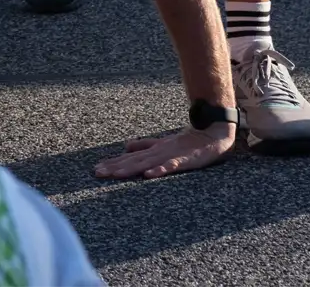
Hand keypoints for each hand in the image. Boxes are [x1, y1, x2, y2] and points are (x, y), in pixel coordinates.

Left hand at [93, 123, 234, 179]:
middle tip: (98, 173)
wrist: (213, 134)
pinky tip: (150, 175)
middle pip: (133, 161)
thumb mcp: (163, 144)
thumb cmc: (188, 142)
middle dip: (115, 167)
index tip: (96, 169)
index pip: (130, 157)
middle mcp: (158, 152)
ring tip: (116, 174)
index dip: (113, 163)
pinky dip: (160, 169)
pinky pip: (171, 166)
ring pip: (147, 163)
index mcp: (153, 150)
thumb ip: (145, 146)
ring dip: (131, 169)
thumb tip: (126, 146)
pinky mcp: (185, 160)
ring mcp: (171, 155)